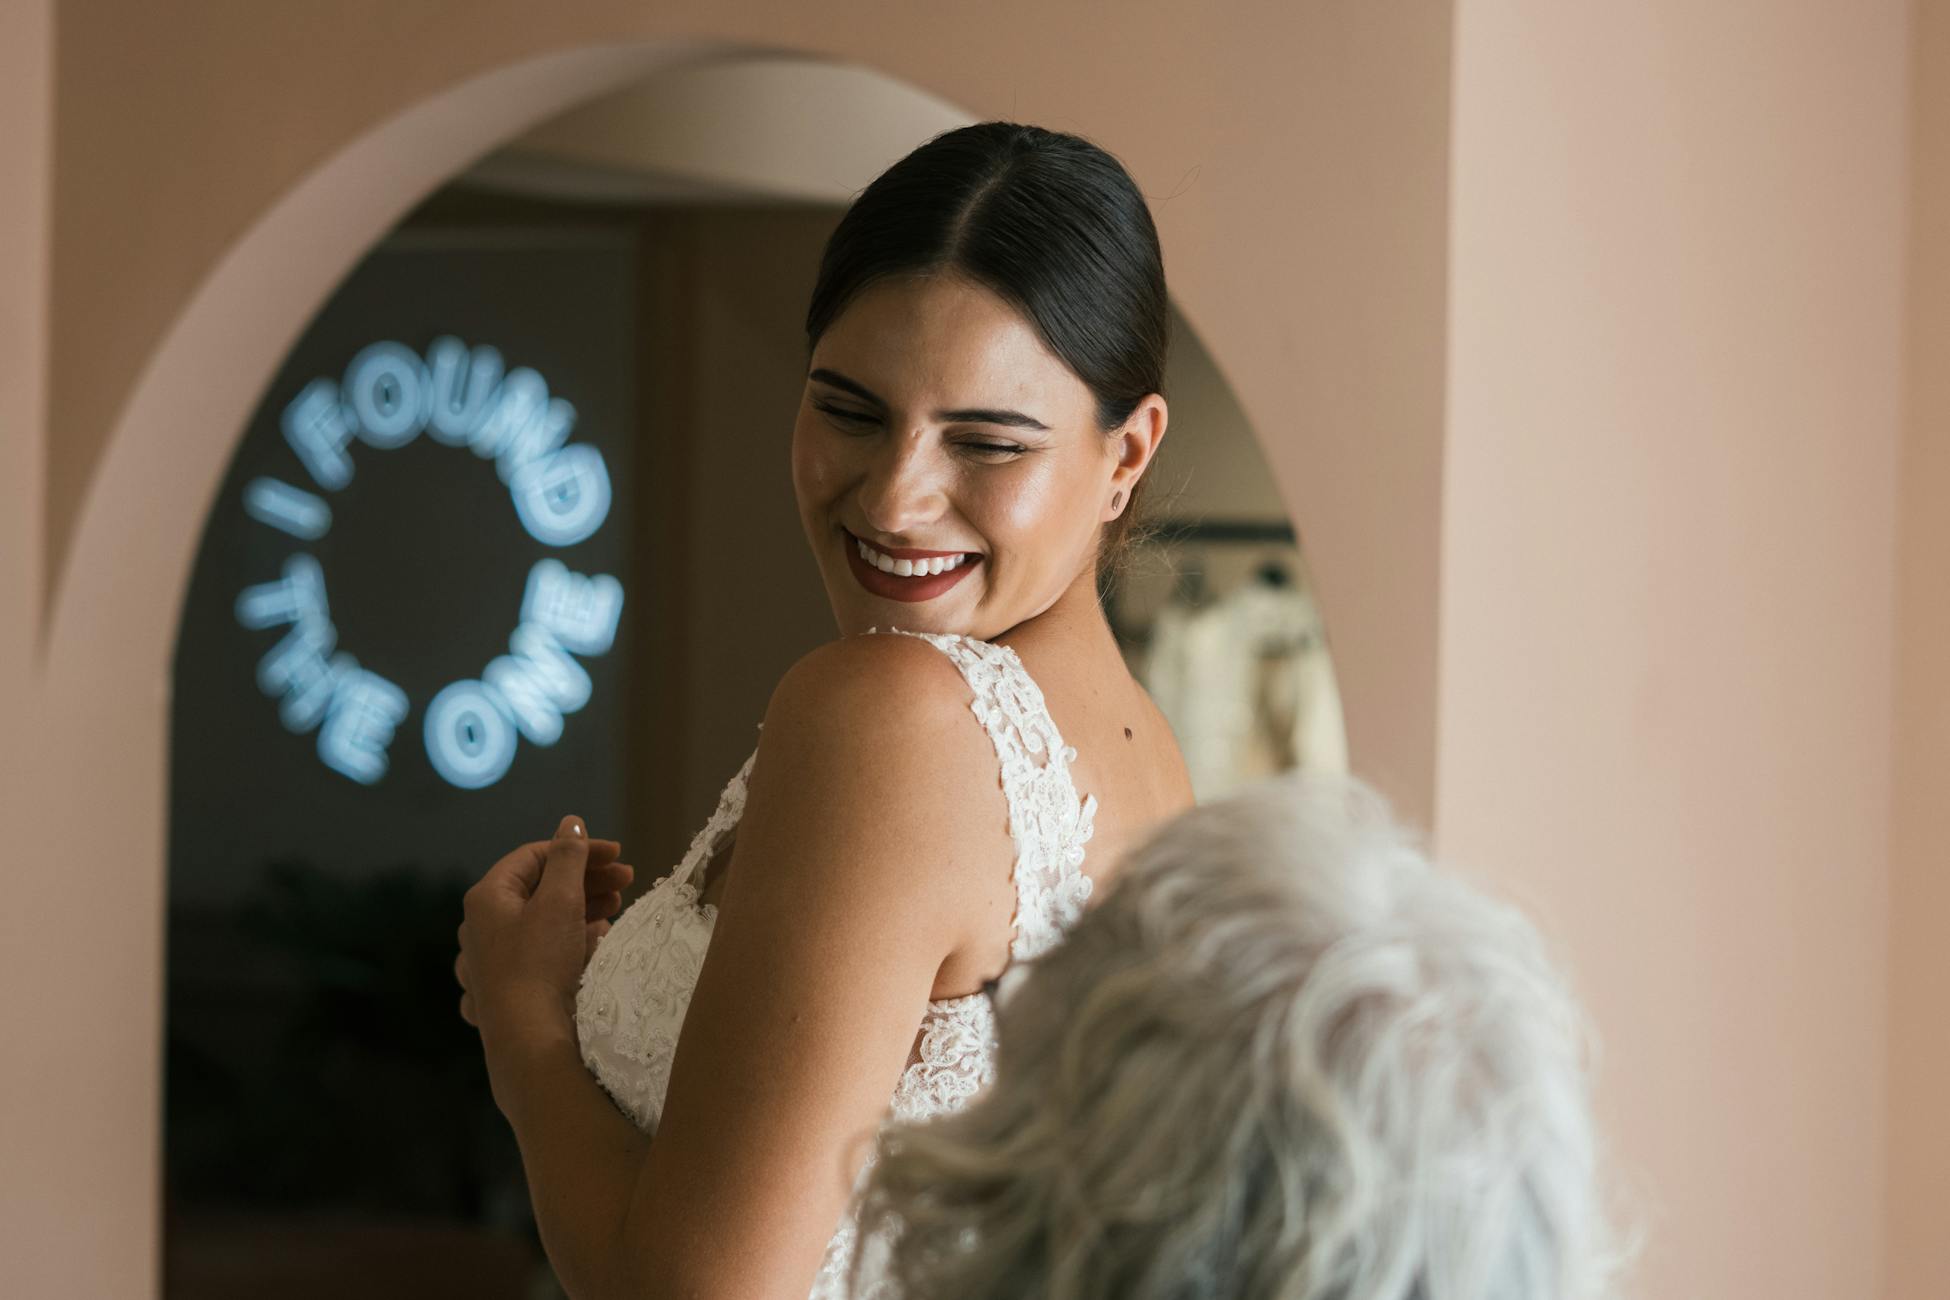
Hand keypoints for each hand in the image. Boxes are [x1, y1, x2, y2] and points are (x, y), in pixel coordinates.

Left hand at [455, 816, 634, 1033]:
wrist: (527, 1039)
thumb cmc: (540, 962)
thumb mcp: (560, 901)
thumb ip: (569, 857)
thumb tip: (570, 821)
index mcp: (488, 897)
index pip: (536, 856)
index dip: (580, 850)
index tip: (619, 856)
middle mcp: (481, 926)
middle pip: (538, 890)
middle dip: (585, 883)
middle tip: (626, 883)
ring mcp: (490, 961)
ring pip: (540, 924)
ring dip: (580, 913)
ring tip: (614, 916)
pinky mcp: (504, 991)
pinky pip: (538, 956)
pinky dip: (566, 945)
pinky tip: (592, 948)